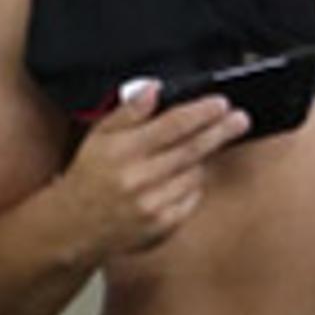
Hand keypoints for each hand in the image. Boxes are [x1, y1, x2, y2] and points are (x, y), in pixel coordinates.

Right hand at [60, 80, 247, 260]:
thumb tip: (153, 88)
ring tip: (197, 149)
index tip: (221, 104)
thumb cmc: (89, 177)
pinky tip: (180, 179)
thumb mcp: (98, 137)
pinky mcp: (164, 224)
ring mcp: (153, 204)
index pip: (172, 125)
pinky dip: (192, 185)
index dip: (201, 113)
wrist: (74, 226)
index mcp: (122, 151)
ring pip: (196, 173)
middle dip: (220, 131)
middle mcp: (139, 178)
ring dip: (202, 159)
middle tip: (240, 119)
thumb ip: (128, 111)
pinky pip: (193, 197)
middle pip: (192, 149)